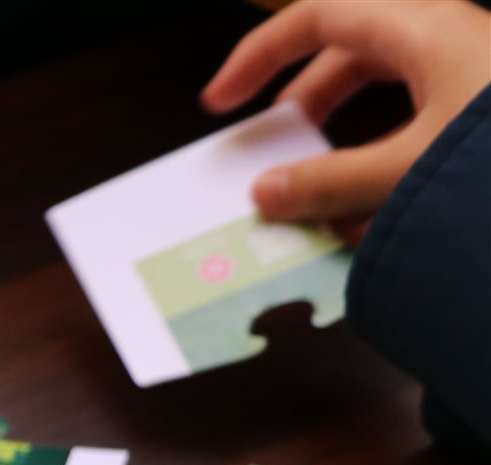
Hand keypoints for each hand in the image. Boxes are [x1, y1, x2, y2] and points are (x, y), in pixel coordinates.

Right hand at [202, 0, 490, 234]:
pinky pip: (426, 129)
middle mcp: (452, 42)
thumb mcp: (404, 174)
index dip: (259, 55)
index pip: (318, 18)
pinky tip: (375, 221)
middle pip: (353, 56)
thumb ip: (328, 184)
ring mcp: (477, 79)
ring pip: (392, 97)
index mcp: (425, 30)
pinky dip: (389, 167)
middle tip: (272, 151)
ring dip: (347, 148)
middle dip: (305, 107)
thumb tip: (270, 190)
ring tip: (321, 200)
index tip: (222, 101)